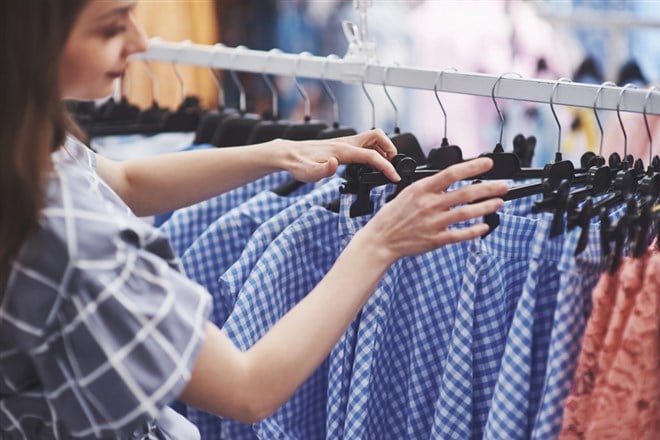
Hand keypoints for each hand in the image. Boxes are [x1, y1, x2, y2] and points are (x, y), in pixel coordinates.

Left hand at [281, 129, 400, 182]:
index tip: (394, 176)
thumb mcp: (308, 173)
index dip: (386, 166)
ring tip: (383, 166)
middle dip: (390, 149)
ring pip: (372, 139)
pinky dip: (373, 151)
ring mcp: (345, 142)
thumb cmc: (298, 164)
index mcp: (342, 151)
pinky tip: (368, 165)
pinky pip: (365, 144)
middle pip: (378, 137)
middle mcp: (346, 143)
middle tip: (391, 165)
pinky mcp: (343, 145)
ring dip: (383, 149)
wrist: (289, 154)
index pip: (371, 156)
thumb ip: (322, 170)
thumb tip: (334, 163)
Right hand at [357, 158, 507, 263]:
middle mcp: (429, 205)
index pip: (452, 173)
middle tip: (504, 186)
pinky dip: (474, 231)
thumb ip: (430, 187)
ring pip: (466, 214)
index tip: (488, 163)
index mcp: (422, 189)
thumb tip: (453, 179)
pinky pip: (460, 235)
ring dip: (486, 207)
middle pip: (465, 194)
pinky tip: (484, 226)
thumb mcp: (408, 193)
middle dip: (489, 189)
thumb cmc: (393, 215)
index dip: (472, 167)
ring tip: (499, 202)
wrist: (381, 239)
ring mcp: (433, 223)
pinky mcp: (435, 239)